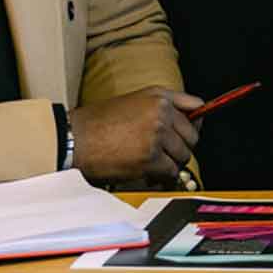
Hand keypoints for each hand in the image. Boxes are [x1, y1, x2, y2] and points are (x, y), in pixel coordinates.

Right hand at [70, 87, 203, 186]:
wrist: (75, 139)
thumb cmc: (98, 122)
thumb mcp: (134, 101)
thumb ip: (161, 106)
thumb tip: (189, 119)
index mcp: (159, 96)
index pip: (197, 107)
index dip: (196, 123)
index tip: (191, 132)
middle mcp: (162, 112)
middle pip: (192, 136)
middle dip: (181, 148)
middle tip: (165, 154)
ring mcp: (157, 135)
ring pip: (183, 156)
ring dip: (170, 163)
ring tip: (152, 163)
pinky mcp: (150, 158)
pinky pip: (170, 171)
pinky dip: (161, 176)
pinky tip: (146, 172)